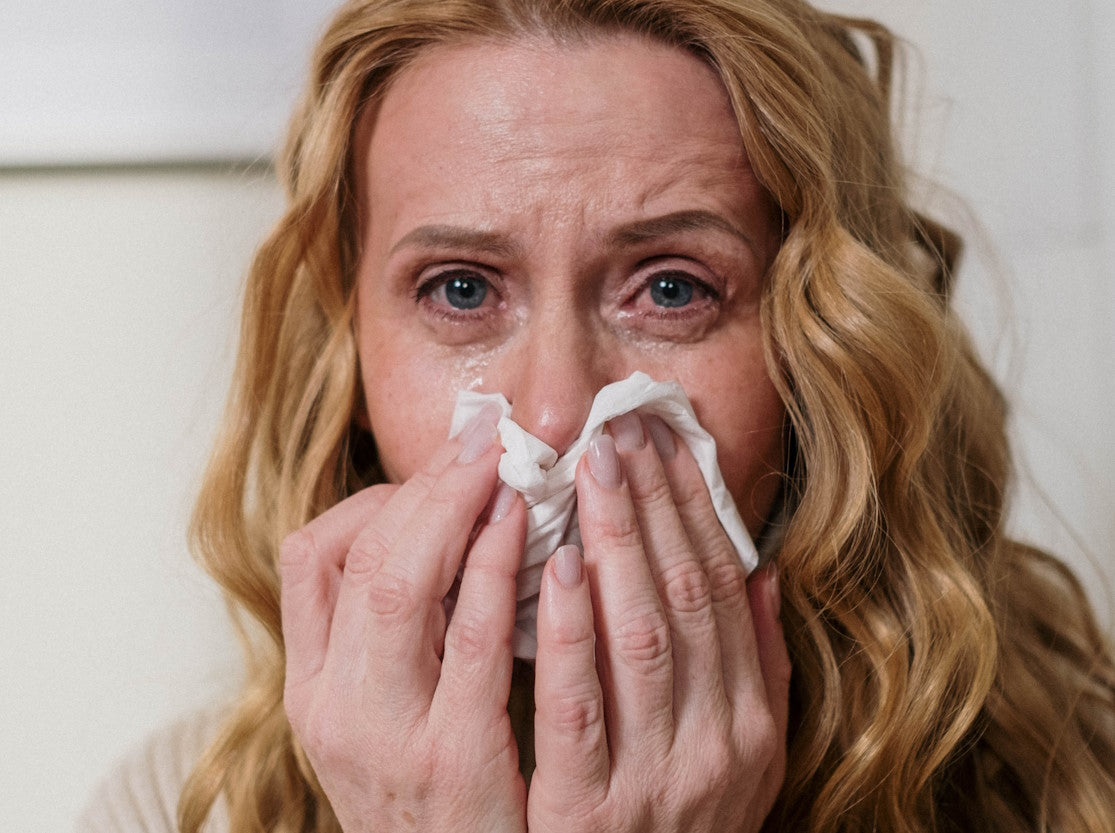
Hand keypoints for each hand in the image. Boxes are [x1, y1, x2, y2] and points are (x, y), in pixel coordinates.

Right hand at [280, 405, 527, 832]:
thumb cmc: (432, 799)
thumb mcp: (388, 716)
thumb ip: (406, 632)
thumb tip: (458, 525)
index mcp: (314, 687)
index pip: (312, 555)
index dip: (380, 497)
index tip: (446, 469)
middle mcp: (335, 707)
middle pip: (361, 558)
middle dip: (429, 486)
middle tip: (486, 437)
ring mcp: (389, 737)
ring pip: (403, 584)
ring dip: (461, 510)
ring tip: (509, 466)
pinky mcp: (455, 766)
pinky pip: (478, 647)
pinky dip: (501, 575)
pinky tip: (537, 538)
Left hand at [528, 413, 789, 832]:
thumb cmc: (687, 826)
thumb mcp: (748, 756)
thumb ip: (759, 666)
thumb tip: (764, 571)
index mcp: (751, 721)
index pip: (724, 591)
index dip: (695, 512)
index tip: (666, 445)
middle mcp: (717, 744)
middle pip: (686, 598)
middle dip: (653, 506)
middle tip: (620, 430)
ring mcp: (656, 778)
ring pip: (642, 637)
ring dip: (618, 545)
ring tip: (590, 471)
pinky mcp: (589, 813)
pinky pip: (580, 708)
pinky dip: (572, 632)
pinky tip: (556, 566)